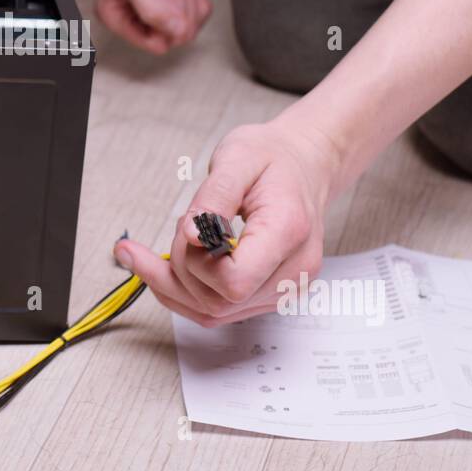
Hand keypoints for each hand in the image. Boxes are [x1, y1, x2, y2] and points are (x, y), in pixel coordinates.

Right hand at [95, 0, 210, 53]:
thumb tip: (173, 32)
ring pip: (185, 29)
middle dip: (179, 13)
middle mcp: (134, 15)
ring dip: (188, 6)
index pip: (151, 44)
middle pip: (172, 39)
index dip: (166, 25)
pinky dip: (197, 2)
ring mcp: (157, 8)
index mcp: (114, 14)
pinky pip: (195, 17)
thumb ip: (149, 8)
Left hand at [113, 118, 340, 325]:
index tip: (189, 228)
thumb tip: (190, 236)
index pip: (235, 280)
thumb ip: (213, 198)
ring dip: (176, 283)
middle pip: (219, 301)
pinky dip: (186, 292)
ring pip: (213, 312)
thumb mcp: (237, 157)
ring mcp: (284, 288)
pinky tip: (167, 267)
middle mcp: (294, 270)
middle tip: (179, 225)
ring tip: (166, 246)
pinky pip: (219, 310)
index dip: (199, 263)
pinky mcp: (269, 295)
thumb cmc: (272, 157)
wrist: (305, 165)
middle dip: (181, 268)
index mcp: (289, 231)